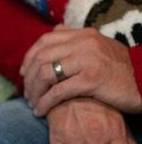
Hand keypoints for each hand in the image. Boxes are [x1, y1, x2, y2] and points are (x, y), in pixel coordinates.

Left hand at [21, 25, 141, 115]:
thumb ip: (77, 41)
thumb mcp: (99, 48)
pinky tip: (40, 112)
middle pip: (40, 58)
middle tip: (26, 94)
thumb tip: (55, 31)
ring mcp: (87, 60)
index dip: (29, 57)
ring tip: (32, 104)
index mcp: (84, 35)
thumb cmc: (119, 70)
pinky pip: (56, 92)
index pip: (45, 40)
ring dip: (33, 92)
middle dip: (28, 79)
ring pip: (45, 74)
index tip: (24, 73)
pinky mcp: (90, 79)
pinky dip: (44, 103)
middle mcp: (84, 44)